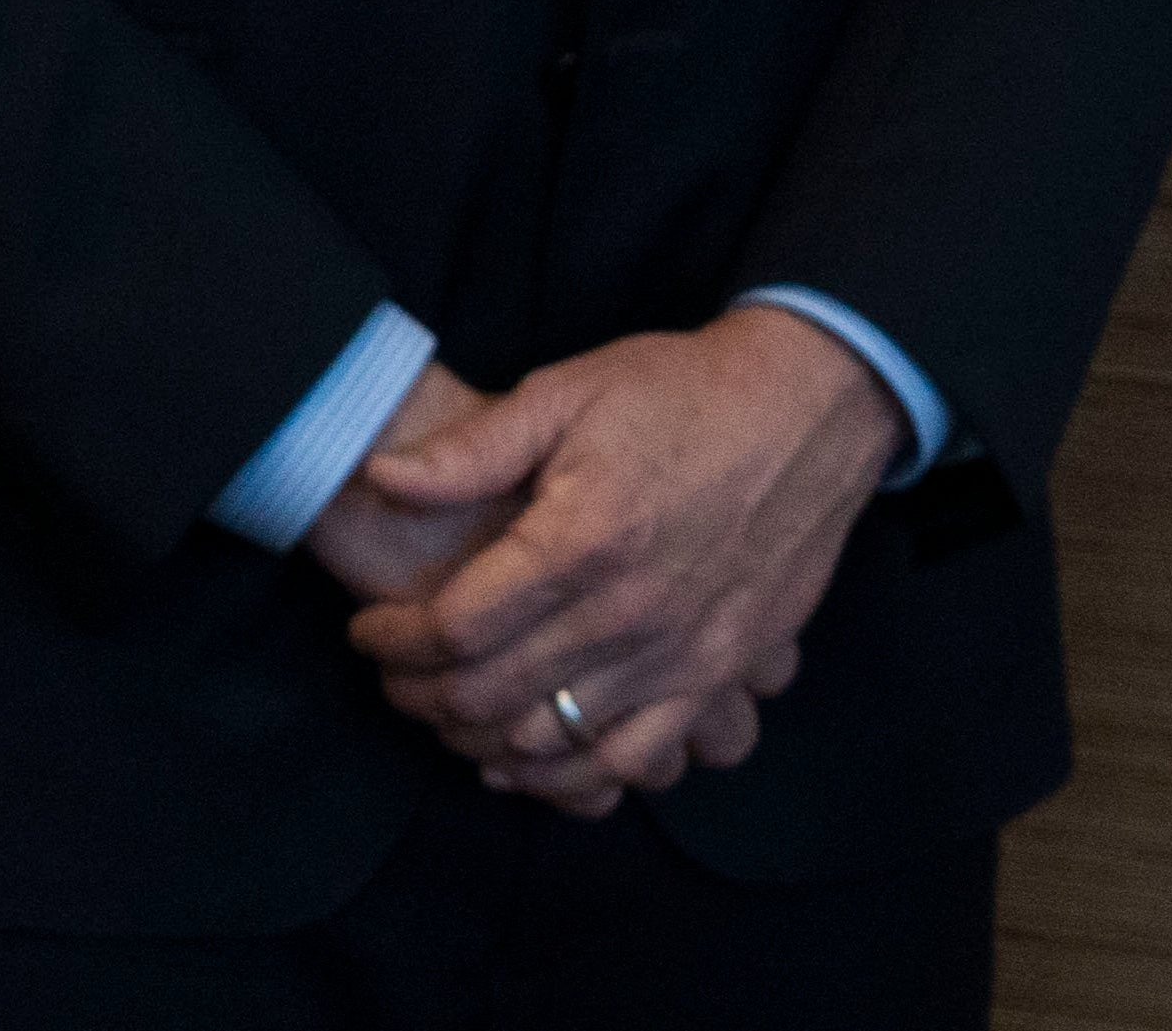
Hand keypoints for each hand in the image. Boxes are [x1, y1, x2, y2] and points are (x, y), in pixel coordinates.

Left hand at [341, 305, 900, 813]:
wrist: (805, 412)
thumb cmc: (676, 393)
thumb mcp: (561, 393)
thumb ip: (468, 450)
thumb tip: (379, 477)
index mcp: (579, 539)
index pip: (457, 626)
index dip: (393, 640)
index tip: (366, 632)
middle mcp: (630, 612)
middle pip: (495, 695)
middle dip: (422, 696)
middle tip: (391, 678)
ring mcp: (684, 655)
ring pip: (558, 742)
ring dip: (484, 743)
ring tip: (444, 717)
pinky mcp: (723, 676)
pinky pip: (641, 763)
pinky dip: (575, 778)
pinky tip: (532, 763)